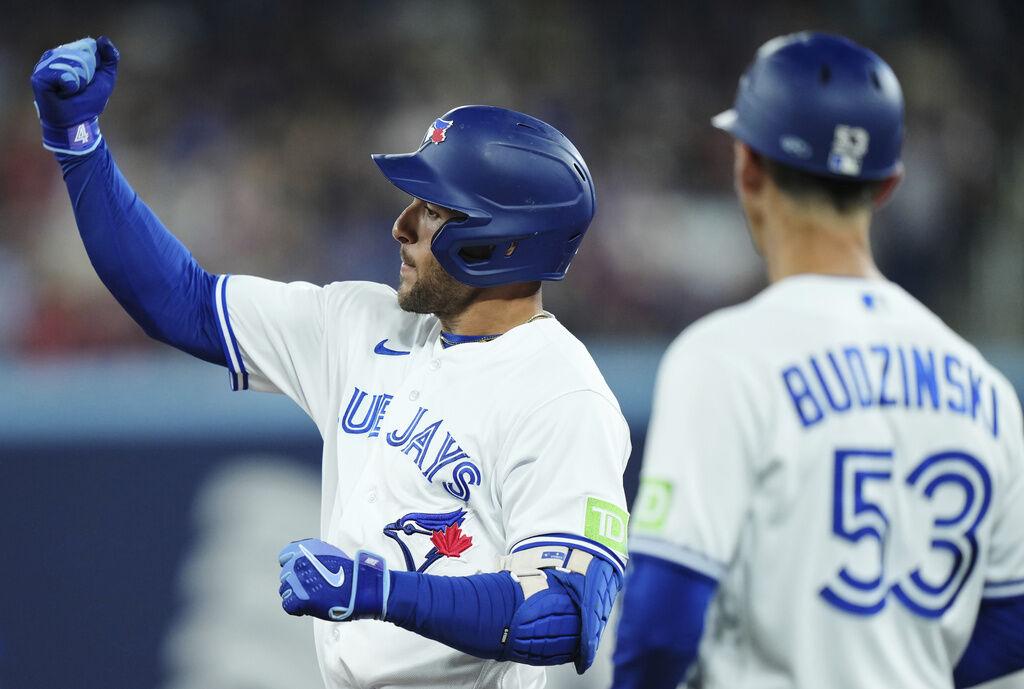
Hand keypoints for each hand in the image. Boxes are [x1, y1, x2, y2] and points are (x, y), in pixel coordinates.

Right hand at [30, 36, 119, 154]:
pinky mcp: (39, 77)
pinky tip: (65, 92)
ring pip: (67, 61)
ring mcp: (44, 66)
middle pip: (77, 53)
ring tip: (73, 90)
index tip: (91, 78)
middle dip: (86, 72)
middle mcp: (54, 58)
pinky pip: (59, 73)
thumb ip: (110, 59)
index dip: (93, 63)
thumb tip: (103, 39)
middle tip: (81, 87)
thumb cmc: (89, 102)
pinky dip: (69, 84)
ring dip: (78, 80)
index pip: (85, 46)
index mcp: (68, 55)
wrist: (77, 122)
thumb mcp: (106, 78)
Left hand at [278, 538, 389, 621]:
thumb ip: (313, 556)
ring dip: (296, 595)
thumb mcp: (330, 554)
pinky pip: (289, 605)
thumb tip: (305, 563)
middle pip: (285, 576)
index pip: (284, 557)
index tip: (299, 573)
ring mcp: (298, 581)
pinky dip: (297, 608)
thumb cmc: (349, 573)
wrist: (360, 589)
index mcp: (306, 550)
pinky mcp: (300, 599)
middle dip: (296, 583)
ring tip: (312, 597)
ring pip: (285, 591)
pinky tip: (308, 607)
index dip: (291, 567)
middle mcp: (299, 563)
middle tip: (311, 588)